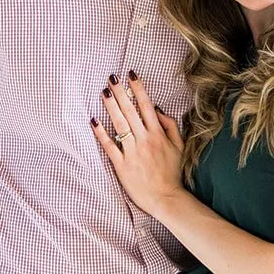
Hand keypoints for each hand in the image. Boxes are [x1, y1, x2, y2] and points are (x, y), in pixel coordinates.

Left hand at [92, 73, 184, 217]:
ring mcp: (132, 152)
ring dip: (111, 107)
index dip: (138, 89)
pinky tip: (94, 121)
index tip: (130, 75)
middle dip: (120, 92)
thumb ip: (170, 126)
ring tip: (103, 92)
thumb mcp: (179, 147)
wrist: (166, 198)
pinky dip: (101, 133)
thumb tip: (158, 110)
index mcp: (158, 134)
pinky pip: (110, 146)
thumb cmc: (173, 173)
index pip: (146, 106)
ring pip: (119, 124)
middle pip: (130, 111)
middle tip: (111, 78)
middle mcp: (144, 140)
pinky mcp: (122, 165)